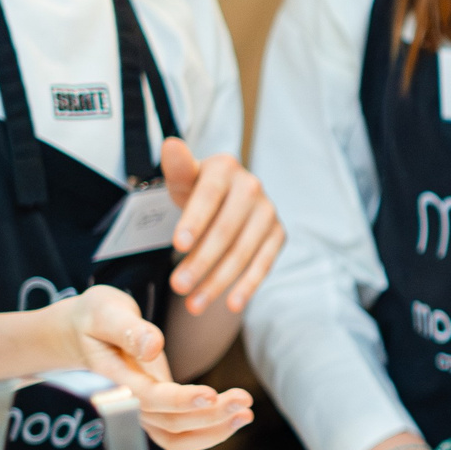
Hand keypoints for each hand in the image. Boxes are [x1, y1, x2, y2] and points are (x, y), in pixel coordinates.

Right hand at [57, 285, 251, 449]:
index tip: (211, 394)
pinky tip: (233, 415)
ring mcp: (142, 410)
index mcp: (112, 378)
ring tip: (245, 413)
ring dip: (213, 430)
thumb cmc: (94, 318)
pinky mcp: (157, 409)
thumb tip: (151, 347)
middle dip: (210, 416)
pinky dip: (208, 430)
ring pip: (176, 437)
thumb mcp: (105, 311)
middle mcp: (127, 401)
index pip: (148, 397)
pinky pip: (181, 432)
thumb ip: (127, 329)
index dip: (179, 401)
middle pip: (170, 423)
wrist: (82, 332)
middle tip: (244, 399)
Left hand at [160, 139, 284, 316]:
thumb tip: (171, 144)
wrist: (222, 200)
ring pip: (243, 251)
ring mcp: (268, 211)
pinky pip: (264, 263)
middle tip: (177, 286)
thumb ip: (177, 167)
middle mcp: (252, 186)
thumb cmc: (196, 191)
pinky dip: (248, 285)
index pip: (209, 195)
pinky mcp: (278, 233)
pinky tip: (231, 304)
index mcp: (225, 167)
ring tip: (193, 305)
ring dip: (219, 280)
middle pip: (226, 229)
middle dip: (201, 260)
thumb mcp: (182, 180)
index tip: (177, 245)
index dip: (195, 220)